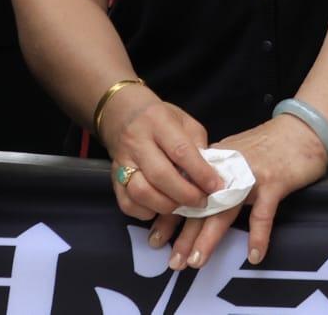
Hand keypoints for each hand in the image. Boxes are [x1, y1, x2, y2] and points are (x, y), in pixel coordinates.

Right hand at [101, 90, 221, 226]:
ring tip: (182, 206)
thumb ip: (197, 144)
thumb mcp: (185, 121)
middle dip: (185, 194)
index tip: (216, 186)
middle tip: (201, 202)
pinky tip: (160, 208)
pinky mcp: (112, 179)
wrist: (123, 115)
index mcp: (158, 122)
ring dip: (166, 206)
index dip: (200, 172)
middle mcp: (137, 142)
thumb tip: (209, 175)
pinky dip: (145, 212)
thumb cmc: (161, 118)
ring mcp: (121, 162)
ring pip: (141, 192)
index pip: (181, 151)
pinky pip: (127, 203)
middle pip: (160, 175)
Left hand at [164, 114, 327, 270]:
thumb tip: (195, 198)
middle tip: (173, 261)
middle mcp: (228, 169)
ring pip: (224, 210)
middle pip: (201, 205)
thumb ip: (217, 173)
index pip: (187, 191)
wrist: (304, 128)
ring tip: (196, 261)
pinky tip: (254, 255)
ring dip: (208, 238)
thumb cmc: (272, 145)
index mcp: (217, 162)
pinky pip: (263, 214)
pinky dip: (258, 236)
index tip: (157, 239)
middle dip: (185, 235)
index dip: (170, 216)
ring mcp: (251, 175)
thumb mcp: (236, 154)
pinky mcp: (274, 182)